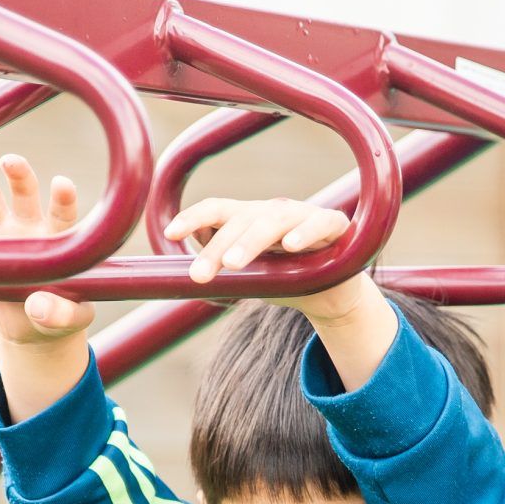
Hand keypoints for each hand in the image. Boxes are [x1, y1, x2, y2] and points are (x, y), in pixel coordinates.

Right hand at [0, 154, 94, 345]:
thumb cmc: (60, 315)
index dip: (62, 199)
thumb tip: (36, 307)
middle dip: (18, 176)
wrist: (31, 324)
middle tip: (10, 161)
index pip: (63, 215)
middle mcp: (29, 227)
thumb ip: (61, 313)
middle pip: (25, 194)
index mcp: (58, 239)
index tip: (61, 183)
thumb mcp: (70, 320)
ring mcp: (1, 232)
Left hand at [161, 196, 369, 319]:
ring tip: (233, 263)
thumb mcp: (249, 274)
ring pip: (273, 221)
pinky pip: (318, 224)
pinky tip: (290, 246)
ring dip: (250, 242)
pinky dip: (304, 233)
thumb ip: (221, 265)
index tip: (171, 234)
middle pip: (241, 221)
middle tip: (199, 275)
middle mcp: (273, 212)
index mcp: (249, 219)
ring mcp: (303, 216)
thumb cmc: (285, 278)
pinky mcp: (333, 225)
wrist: (333, 293)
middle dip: (217, 248)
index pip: (217, 210)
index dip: (192, 218)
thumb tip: (182, 262)